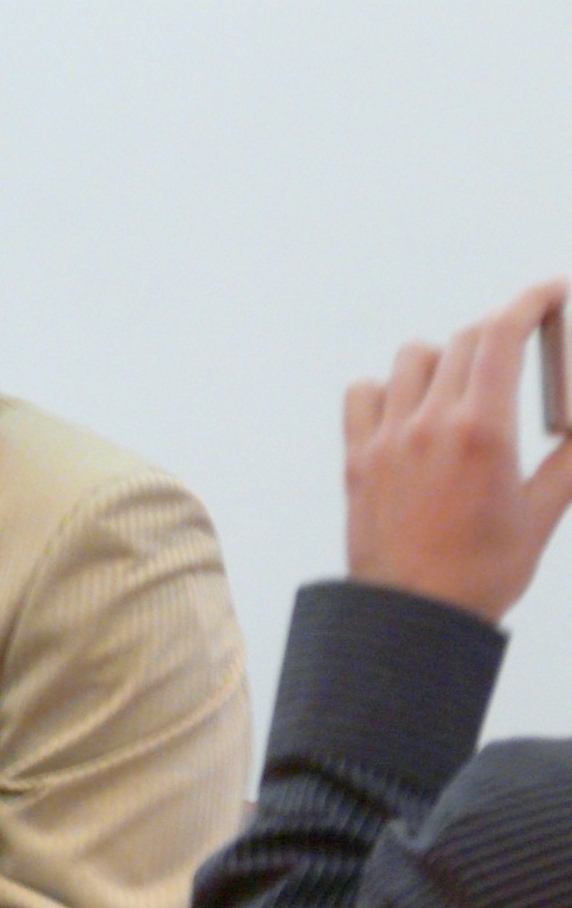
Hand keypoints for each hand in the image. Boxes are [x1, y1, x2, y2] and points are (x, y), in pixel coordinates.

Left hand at [344, 279, 571, 622]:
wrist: (414, 616)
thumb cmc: (483, 571)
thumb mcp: (546, 509)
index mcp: (483, 431)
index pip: (502, 334)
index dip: (530, 301)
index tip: (550, 292)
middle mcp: (428, 425)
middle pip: (464, 340)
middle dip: (499, 334)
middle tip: (521, 352)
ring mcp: (386, 439)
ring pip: (411, 358)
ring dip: (444, 359)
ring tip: (464, 389)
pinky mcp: (356, 459)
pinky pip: (362, 394)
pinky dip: (388, 389)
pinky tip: (409, 412)